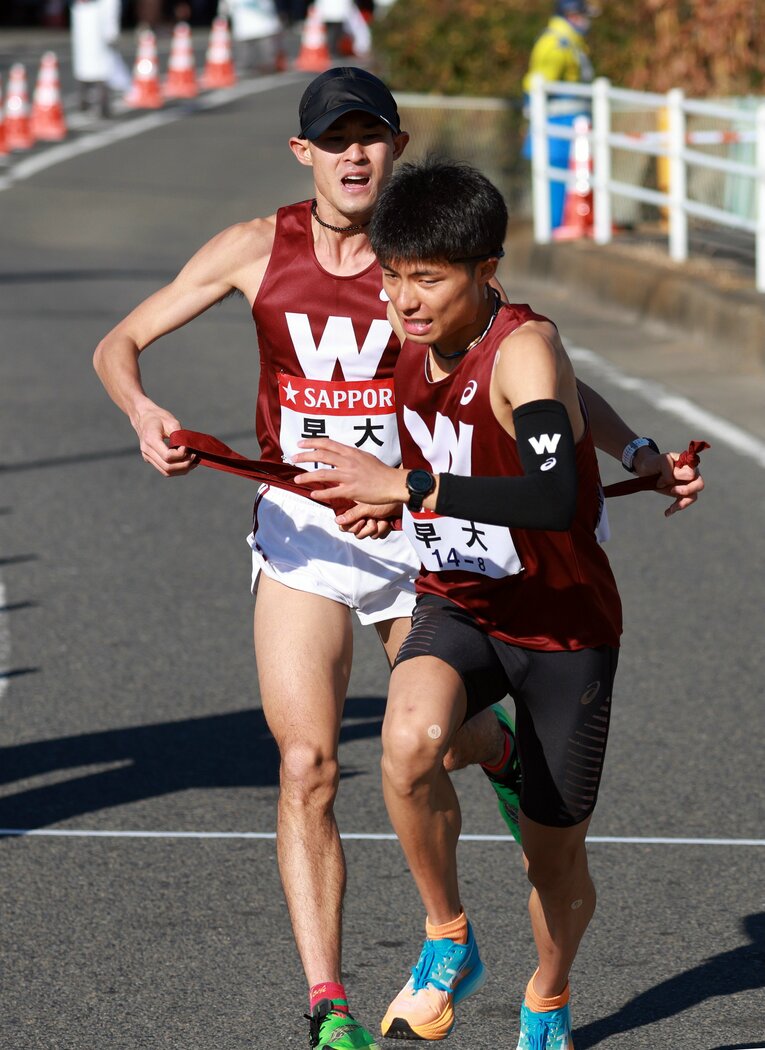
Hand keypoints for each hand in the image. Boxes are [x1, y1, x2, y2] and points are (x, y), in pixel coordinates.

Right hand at [133, 407, 197, 476]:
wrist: (143, 417)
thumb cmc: (158, 417)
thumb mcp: (170, 421)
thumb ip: (179, 435)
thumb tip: (189, 448)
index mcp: (150, 439)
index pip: (167, 456)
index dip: (181, 454)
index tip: (187, 446)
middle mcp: (147, 451)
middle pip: (167, 467)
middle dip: (184, 465)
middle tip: (194, 456)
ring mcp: (147, 456)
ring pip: (166, 472)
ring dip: (182, 470)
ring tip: (193, 462)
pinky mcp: (150, 459)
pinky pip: (164, 469)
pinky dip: (177, 469)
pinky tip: (186, 462)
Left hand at [293, 438, 408, 505]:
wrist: (392, 483)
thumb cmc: (380, 471)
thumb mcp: (365, 457)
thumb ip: (351, 456)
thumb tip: (340, 454)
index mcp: (351, 452)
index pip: (328, 443)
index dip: (312, 442)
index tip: (300, 443)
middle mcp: (348, 462)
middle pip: (321, 456)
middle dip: (304, 456)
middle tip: (293, 458)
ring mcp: (349, 476)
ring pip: (322, 474)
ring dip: (307, 477)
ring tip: (297, 480)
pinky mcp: (351, 490)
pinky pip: (332, 491)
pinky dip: (320, 492)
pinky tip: (312, 493)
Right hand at [335, 501, 400, 538]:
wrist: (403, 501)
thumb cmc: (385, 498)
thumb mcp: (366, 506)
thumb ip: (352, 515)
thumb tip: (338, 520)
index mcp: (355, 508)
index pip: (345, 526)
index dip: (353, 526)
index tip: (362, 520)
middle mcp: (362, 516)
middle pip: (357, 533)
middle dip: (367, 527)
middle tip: (373, 518)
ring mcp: (372, 521)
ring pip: (369, 535)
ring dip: (378, 527)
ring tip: (382, 517)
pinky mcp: (381, 526)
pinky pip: (379, 535)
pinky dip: (384, 528)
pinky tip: (388, 520)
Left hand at [633, 447, 703, 516]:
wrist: (647, 470)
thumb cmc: (656, 463)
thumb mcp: (661, 460)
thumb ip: (668, 468)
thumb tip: (672, 482)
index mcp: (688, 465)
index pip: (692, 473)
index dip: (680, 476)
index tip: (665, 477)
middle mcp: (691, 475)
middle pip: (699, 485)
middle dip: (687, 490)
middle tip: (672, 491)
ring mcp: (686, 485)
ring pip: (693, 497)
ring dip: (682, 503)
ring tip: (672, 508)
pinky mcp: (680, 494)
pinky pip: (683, 503)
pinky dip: (675, 509)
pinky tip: (667, 513)